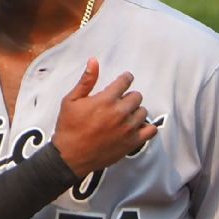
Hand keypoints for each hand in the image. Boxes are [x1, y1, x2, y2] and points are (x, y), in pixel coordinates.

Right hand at [53, 58, 157, 176]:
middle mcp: (119, 112)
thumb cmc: (68, 128)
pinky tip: (136, 126)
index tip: (124, 80)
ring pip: (143, 111)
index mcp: (106, 100)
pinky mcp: (132, 142)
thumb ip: (86, 81)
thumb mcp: (70, 101)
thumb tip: (94, 61)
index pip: (125, 81)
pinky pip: (150, 130)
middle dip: (128, 96)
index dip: (125, 79)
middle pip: (136, 96)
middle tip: (119, 103)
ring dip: (135, 111)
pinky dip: (146, 127)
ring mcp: (127, 128)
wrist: (70, 157)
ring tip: (124, 116)